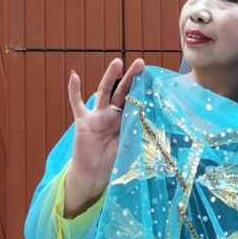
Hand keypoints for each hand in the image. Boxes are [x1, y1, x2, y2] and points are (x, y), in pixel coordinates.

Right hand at [63, 57, 144, 217]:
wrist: (94, 176)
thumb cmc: (114, 163)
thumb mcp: (132, 147)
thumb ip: (142, 136)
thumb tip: (163, 132)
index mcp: (127, 120)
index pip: (136, 100)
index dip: (143, 89)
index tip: (153, 75)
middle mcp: (113, 114)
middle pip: (123, 91)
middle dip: (131, 77)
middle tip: (140, 62)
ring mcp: (97, 115)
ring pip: (104, 92)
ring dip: (110, 76)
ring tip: (117, 62)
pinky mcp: (83, 121)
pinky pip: (77, 103)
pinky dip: (74, 89)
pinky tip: (74, 75)